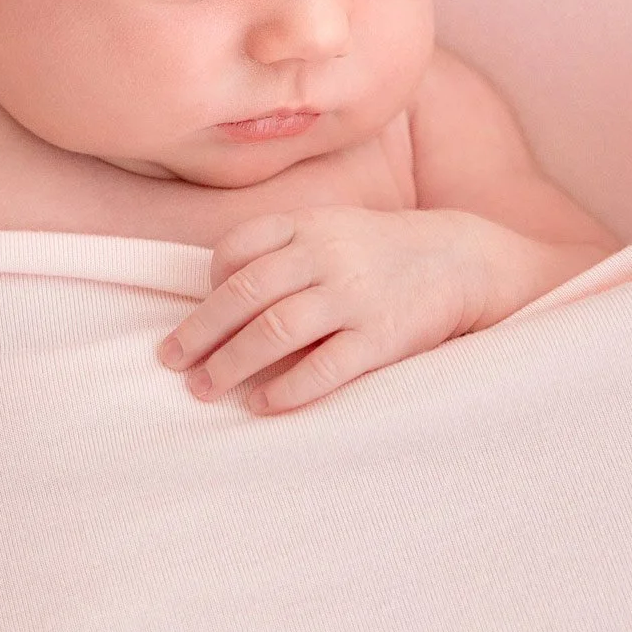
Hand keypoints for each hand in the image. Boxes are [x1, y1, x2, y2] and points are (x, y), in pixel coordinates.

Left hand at [156, 206, 494, 415]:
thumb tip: (216, 294)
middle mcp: (326, 256)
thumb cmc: (378, 252)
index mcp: (308, 226)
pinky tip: (263, 405)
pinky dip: (289, 388)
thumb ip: (281, 251)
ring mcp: (354, 295)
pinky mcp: (382, 337)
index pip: (238, 247)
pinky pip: (327, 366)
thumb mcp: (329, 229)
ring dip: (231, 363)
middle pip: (245, 293)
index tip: (199, 309)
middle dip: (200, 330)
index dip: (209, 280)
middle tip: (170, 360)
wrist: (460, 259)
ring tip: (204, 388)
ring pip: (275, 330)